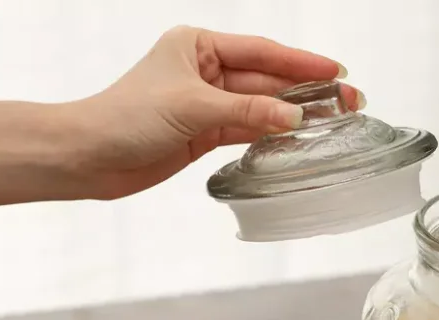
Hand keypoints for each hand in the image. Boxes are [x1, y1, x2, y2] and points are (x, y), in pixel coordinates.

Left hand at [76, 25, 361, 199]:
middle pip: (267, 80)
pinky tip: (301, 136)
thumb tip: (295, 117)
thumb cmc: (123, 116)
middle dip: (308, 91)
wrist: (88, 155)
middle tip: (350, 100)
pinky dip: (274, 134)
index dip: (302, 63)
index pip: (262, 52)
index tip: (337, 71)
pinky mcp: (204, 132)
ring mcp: (207, 103)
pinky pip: (250, 129)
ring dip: (296, 114)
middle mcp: (205, 70)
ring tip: (336, 119)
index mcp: (197, 46)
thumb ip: (247, 112)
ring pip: (263, 107)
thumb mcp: (191, 107)